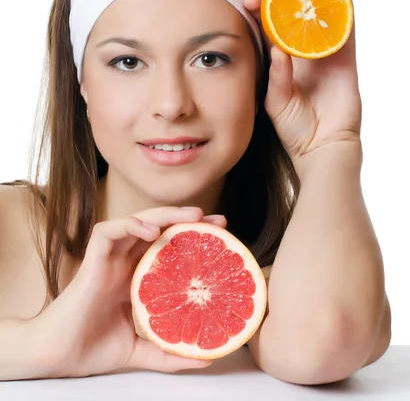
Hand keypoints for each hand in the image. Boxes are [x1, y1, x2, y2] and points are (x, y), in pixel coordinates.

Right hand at [34, 206, 225, 377]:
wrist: (59, 357)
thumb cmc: (93, 348)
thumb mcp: (142, 349)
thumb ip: (170, 351)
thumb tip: (209, 357)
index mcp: (135, 276)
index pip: (167, 247)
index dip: (191, 238)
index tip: (220, 237)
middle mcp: (124, 262)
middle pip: (157, 228)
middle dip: (185, 219)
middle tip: (216, 220)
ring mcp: (108, 258)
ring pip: (136, 222)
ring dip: (163, 214)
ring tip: (191, 215)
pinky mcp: (92, 259)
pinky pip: (108, 231)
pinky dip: (130, 225)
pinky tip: (151, 231)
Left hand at [244, 0, 361, 170]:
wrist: (321, 149)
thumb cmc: (295, 129)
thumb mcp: (276, 101)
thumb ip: (277, 77)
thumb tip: (278, 51)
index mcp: (282, 63)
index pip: (270, 31)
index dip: (260, 13)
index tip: (247, 0)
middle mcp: (303, 56)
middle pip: (296, 18)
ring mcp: (325, 57)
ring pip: (322, 19)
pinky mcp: (345, 62)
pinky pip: (346, 32)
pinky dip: (344, 10)